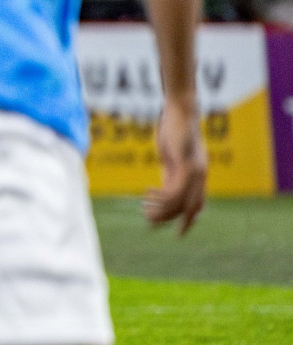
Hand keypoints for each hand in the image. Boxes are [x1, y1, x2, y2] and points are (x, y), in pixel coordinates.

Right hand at [144, 98, 206, 235]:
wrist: (180, 110)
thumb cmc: (174, 129)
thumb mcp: (172, 155)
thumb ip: (171, 172)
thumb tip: (163, 188)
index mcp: (198, 175)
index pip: (197, 205)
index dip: (188, 221)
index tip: (178, 234)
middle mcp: (200, 176)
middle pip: (191, 209)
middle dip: (171, 221)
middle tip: (149, 224)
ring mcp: (195, 172)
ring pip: (180, 203)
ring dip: (160, 210)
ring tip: (143, 209)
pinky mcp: (186, 166)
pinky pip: (173, 191)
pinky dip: (158, 197)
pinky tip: (145, 193)